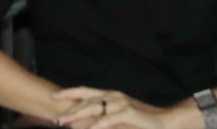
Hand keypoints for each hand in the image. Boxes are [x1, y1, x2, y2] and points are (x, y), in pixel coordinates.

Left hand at [51, 86, 165, 127]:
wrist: (164, 122)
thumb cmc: (139, 122)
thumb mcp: (117, 118)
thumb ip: (102, 116)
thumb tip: (85, 121)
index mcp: (108, 95)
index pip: (84, 91)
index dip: (68, 92)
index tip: (53, 96)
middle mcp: (112, 95)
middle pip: (86, 100)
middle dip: (69, 110)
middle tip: (57, 120)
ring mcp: (121, 102)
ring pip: (94, 107)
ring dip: (79, 116)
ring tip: (66, 124)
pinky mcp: (129, 112)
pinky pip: (109, 119)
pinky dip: (98, 125)